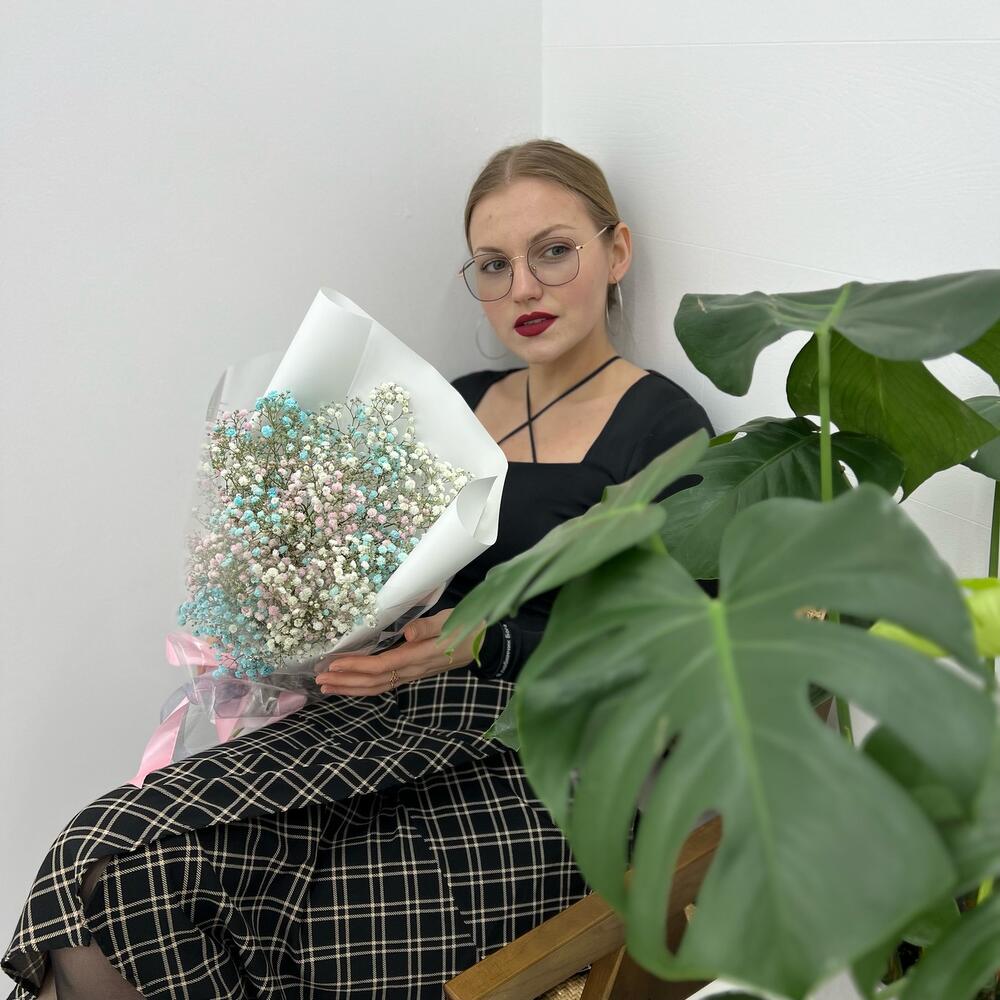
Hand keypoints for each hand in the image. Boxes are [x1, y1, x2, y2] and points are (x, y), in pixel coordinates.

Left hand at [313, 608, 484, 695]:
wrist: (485, 643)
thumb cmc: (467, 627)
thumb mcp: (451, 621)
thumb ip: (428, 627)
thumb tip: (407, 634)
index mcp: (418, 656)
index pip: (381, 666)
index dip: (355, 667)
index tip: (333, 664)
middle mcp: (412, 670)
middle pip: (374, 682)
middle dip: (345, 682)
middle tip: (318, 678)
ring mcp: (412, 674)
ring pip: (377, 687)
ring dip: (351, 688)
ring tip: (327, 686)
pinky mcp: (412, 673)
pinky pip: (384, 684)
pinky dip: (364, 686)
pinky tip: (351, 684)